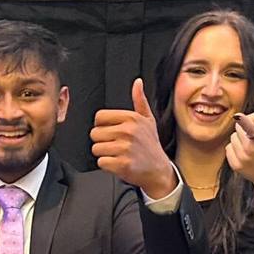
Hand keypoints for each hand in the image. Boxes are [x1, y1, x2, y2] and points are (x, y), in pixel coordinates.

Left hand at [90, 78, 177, 198]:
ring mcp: (125, 148)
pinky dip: (107, 165)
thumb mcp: (148, 120)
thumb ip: (139, 100)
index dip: (102, 126)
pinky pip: (101, 162)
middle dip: (102, 141)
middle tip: (116, 145)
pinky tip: (118, 163)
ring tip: (118, 154)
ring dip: (104, 154)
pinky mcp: (122, 164)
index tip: (112, 132)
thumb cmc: (150, 145)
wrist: (158, 171)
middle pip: (95, 134)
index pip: (99, 117)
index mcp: (132, 118)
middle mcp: (128, 131)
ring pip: (96, 149)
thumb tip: (137, 82)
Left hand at [225, 113, 253, 193]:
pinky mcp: (235, 165)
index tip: (238, 116)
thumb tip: (241, 116)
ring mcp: (242, 158)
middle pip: (238, 128)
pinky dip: (235, 149)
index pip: (251, 128)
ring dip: (239, 139)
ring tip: (250, 147)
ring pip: (232, 138)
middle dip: (244, 130)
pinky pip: (228, 148)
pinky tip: (245, 154)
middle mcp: (251, 149)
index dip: (244, 121)